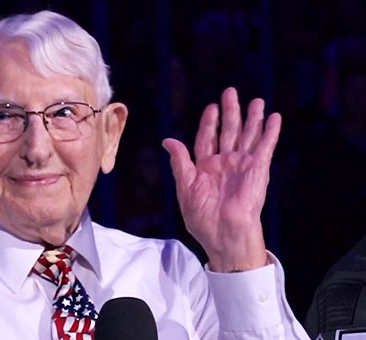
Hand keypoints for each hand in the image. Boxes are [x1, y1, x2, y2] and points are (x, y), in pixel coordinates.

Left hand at [162, 87, 279, 271]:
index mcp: (206, 168)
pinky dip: (270, 132)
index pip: (207, 138)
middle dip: (230, 112)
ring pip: (248, 135)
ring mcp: (242, 165)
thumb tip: (167, 140)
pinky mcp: (258, 169)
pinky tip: (274, 118)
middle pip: (228, 131)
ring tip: (256, 100)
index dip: (209, 122)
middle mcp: (225, 164)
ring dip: (252, 118)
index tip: (211, 107)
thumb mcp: (185, 186)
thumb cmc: (202, 217)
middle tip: (230, 92)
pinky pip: (265, 146)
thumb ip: (180, 161)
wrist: (223, 233)